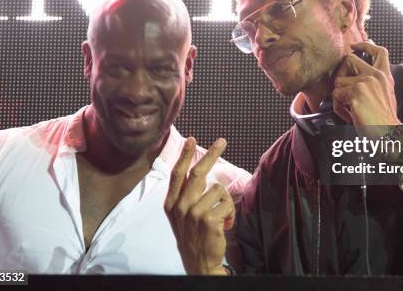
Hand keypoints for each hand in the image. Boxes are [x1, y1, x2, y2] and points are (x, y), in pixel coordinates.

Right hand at [164, 137, 233, 274]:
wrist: (198, 262)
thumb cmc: (192, 236)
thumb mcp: (180, 216)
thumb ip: (184, 195)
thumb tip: (198, 171)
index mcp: (171, 204)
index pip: (178, 174)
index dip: (185, 155)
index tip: (191, 140)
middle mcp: (180, 206)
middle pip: (198, 172)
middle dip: (211, 154)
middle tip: (222, 141)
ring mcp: (194, 213)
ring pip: (218, 189)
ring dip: (225, 201)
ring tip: (221, 215)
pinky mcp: (208, 219)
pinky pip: (227, 203)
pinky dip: (230, 213)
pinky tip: (225, 223)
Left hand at [332, 41, 401, 138]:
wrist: (388, 133)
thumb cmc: (383, 119)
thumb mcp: (385, 94)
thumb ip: (374, 82)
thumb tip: (356, 75)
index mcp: (384, 76)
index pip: (379, 51)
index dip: (365, 45)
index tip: (354, 46)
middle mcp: (376, 75)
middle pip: (349, 59)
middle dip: (340, 73)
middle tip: (342, 88)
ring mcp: (365, 82)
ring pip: (338, 82)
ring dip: (339, 97)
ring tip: (349, 109)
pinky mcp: (356, 92)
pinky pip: (335, 96)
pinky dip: (338, 108)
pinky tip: (349, 115)